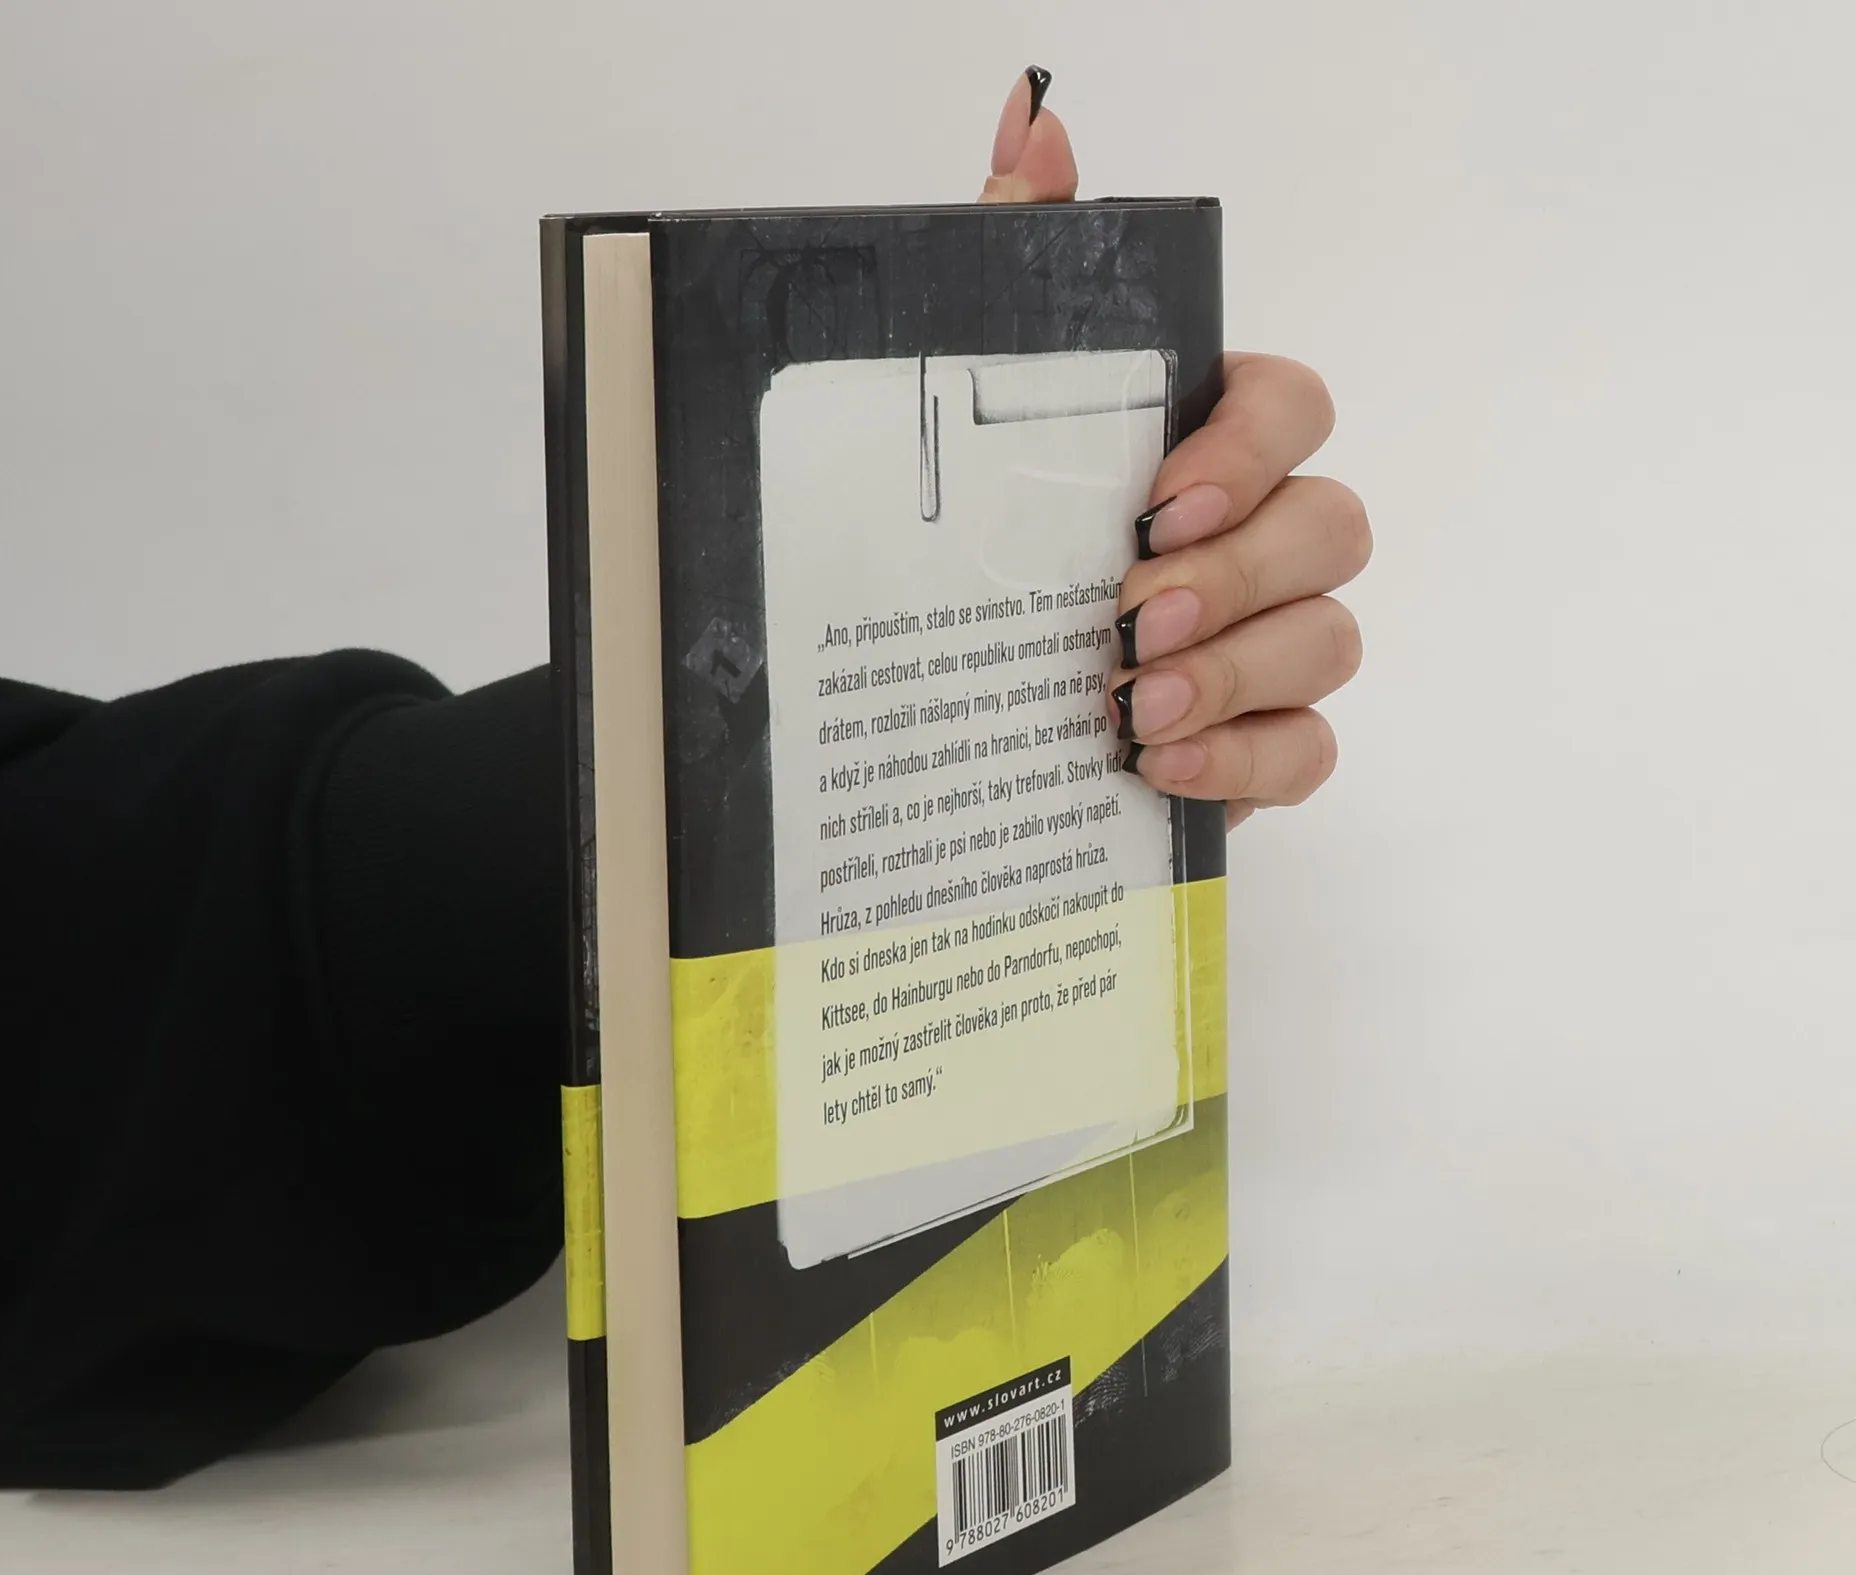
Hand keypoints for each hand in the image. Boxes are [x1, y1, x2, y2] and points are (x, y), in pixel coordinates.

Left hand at [981, 70, 1369, 828]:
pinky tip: (1158, 768)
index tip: (1160, 506)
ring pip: (1332, 639)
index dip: (1250, 449)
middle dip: (1237, 576)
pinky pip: (1312, 748)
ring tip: (1129, 708)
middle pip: (1333, 526)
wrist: (926, 715)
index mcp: (1202, 448)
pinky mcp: (1259, 743)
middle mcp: (1256, 537)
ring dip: (1235, 671)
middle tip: (1129, 620)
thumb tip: (1034, 121)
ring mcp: (1268, 645)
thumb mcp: (967, 399)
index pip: (1291, 407)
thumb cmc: (974, 547)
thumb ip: (1016, 261)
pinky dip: (1248, 759)